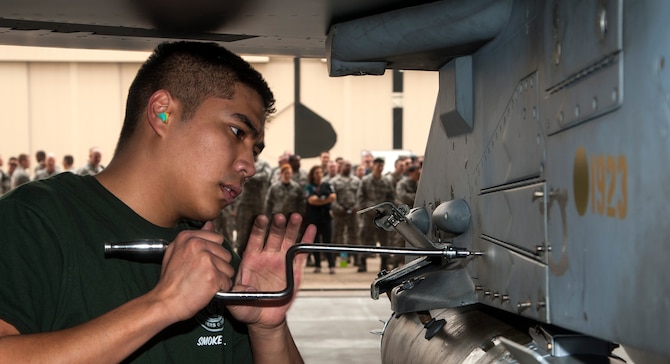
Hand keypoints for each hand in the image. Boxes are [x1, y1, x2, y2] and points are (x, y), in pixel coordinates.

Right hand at [153, 221, 233, 321]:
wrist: (165, 302)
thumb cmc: (170, 280)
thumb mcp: (176, 251)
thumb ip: (195, 237)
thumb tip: (210, 224)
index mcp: (189, 237)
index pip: (218, 238)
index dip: (214, 253)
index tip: (202, 262)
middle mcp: (197, 245)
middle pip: (226, 254)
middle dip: (218, 266)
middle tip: (202, 275)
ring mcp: (206, 259)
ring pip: (228, 268)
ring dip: (220, 278)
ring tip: (203, 282)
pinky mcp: (213, 275)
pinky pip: (228, 282)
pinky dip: (220, 289)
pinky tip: (206, 290)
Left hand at [227, 213, 315, 328]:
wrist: (263, 318)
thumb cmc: (247, 307)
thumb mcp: (235, 302)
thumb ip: (236, 295)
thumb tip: (242, 288)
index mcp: (251, 259)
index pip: (255, 240)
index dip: (259, 229)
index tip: (262, 218)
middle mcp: (267, 256)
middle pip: (273, 236)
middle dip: (277, 226)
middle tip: (280, 217)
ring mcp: (281, 261)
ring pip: (287, 241)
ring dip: (292, 228)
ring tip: (296, 217)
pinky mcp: (295, 269)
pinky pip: (301, 253)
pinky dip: (307, 240)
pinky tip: (311, 229)